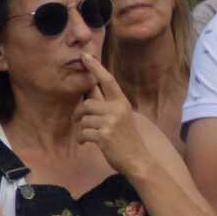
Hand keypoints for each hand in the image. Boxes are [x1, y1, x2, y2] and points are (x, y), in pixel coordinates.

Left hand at [75, 58, 157, 175]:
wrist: (137, 160)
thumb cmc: (126, 139)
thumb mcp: (120, 117)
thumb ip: (106, 105)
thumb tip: (89, 91)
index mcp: (122, 103)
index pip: (107, 80)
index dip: (95, 67)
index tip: (84, 56)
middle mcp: (117, 109)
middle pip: (87, 103)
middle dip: (79, 113)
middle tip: (79, 122)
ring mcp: (111, 122)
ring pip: (83, 119)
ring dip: (81, 129)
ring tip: (87, 136)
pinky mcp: (104, 135)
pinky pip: (83, 133)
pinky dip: (81, 139)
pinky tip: (86, 143)